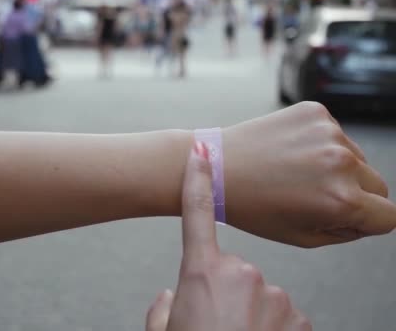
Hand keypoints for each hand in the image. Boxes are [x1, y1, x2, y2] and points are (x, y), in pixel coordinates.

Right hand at [146, 145, 310, 330]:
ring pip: (261, 296)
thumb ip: (164, 309)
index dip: (196, 181)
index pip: (196, 215)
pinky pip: (283, 317)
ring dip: (251, 314)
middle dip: (227, 293)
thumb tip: (171, 295)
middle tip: (215, 324)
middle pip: (234, 272)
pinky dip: (273, 330)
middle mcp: (241, 274)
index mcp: (201, 272)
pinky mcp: (300, 318)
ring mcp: (275, 295)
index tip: (200, 152)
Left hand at [223, 101, 395, 246]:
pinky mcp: (316, 112)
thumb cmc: (253, 207)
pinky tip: (289, 153)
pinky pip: (335, 135)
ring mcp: (329, 132)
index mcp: (341, 200)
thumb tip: (373, 214)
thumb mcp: (303, 236)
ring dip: (337, 167)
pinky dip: (320, 145)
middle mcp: (341, 162)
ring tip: (295, 174)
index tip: (347, 218)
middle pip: (379, 185)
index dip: (368, 221)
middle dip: (357, 194)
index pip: (389, 216)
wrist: (216, 167)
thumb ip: (348, 230)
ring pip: (357, 158)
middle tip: (315, 197)